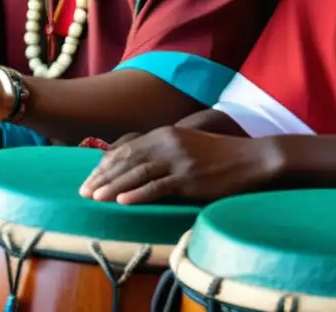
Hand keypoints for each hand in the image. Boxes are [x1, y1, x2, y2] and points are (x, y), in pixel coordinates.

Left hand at [78, 126, 282, 205]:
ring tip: (95, 197)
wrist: (251, 159)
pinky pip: (158, 187)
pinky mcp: (190, 178)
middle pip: (127, 161)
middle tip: (83, 191)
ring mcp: (178, 160)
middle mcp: (167, 143)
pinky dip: (138, 194)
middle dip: (103, 177)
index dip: (104, 165)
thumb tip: (134, 166)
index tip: (89, 178)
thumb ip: (160, 151)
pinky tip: (122, 202)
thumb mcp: (185, 145)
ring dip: (113, 187)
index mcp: (163, 134)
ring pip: (137, 174)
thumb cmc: (218, 155)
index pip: (125, 150)